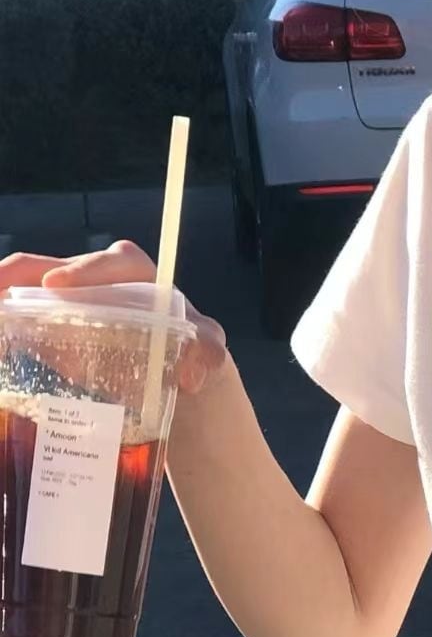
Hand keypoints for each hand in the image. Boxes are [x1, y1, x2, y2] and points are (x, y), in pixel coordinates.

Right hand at [0, 241, 228, 396]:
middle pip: (50, 267)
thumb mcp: (204, 345)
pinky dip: (6, 317)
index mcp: (134, 273)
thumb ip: (206, 349)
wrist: (168, 369)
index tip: (57, 286)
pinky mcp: (50, 319)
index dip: (82, 272)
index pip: (109, 264)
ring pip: (26, 284)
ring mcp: (67, 297)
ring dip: (5, 290)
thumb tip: (192, 372)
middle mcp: (95, 277)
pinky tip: (0, 339)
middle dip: (20, 274)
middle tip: (1, 290)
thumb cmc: (185, 347)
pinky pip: (20, 312)